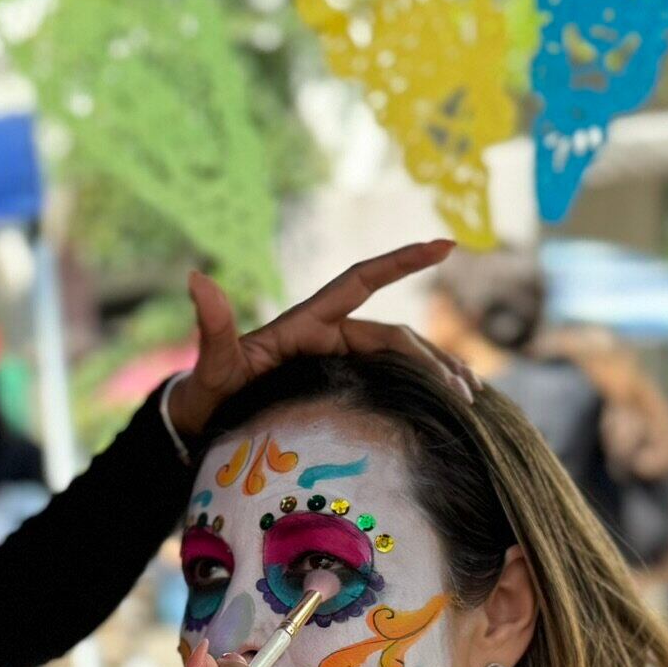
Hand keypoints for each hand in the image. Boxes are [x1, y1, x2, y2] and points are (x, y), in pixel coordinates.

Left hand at [165, 242, 476, 436]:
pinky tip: (450, 409)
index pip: (361, 281)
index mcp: (307, 322)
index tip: (444, 245)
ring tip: (471, 399)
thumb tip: (195, 277)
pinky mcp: (342, 387)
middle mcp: (329, 336)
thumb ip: (212, 326)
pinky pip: (389, 382)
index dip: (401, 262)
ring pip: (399, 360)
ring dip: (436, 374)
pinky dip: (420, 390)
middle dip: (432, 357)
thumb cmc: (207, 391)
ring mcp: (338, 362)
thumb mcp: (211, 364)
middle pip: (394, 336)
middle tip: (463, 390)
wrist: (203, 422)